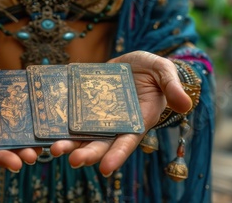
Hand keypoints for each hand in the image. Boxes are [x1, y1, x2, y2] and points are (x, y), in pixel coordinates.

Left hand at [50, 51, 192, 176]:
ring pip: (82, 134)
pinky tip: (45, 128)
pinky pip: (70, 115)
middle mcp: (115, 124)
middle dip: (87, 153)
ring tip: (54, 149)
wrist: (133, 62)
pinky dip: (59, 123)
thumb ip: (172, 87)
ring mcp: (97, 116)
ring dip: (69, 143)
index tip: (105, 170)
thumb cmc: (153, 70)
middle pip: (100, 143)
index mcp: (136, 122)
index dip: (117, 156)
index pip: (127, 143)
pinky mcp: (83, 104)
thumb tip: (186, 104)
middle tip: (73, 160)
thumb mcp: (164, 72)